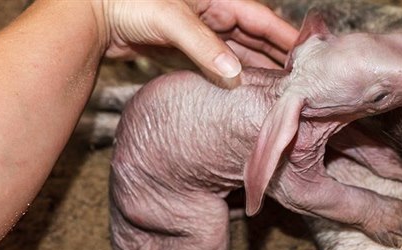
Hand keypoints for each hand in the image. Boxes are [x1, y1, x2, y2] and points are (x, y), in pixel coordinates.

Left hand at [94, 0, 297, 81]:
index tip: (309, 54)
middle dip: (276, 56)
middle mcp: (212, 13)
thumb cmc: (130, 3)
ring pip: (236, 52)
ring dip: (256, 68)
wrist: (92, 13)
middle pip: (254, 37)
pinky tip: (241, 88)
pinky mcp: (184, 47)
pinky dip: (230, 75)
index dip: (285, 36)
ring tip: (277, 88)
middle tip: (300, 78)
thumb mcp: (171, 20)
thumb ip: (204, 46)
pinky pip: (215, 62)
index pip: (261, 19)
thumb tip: (234, 73)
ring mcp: (199, 30)